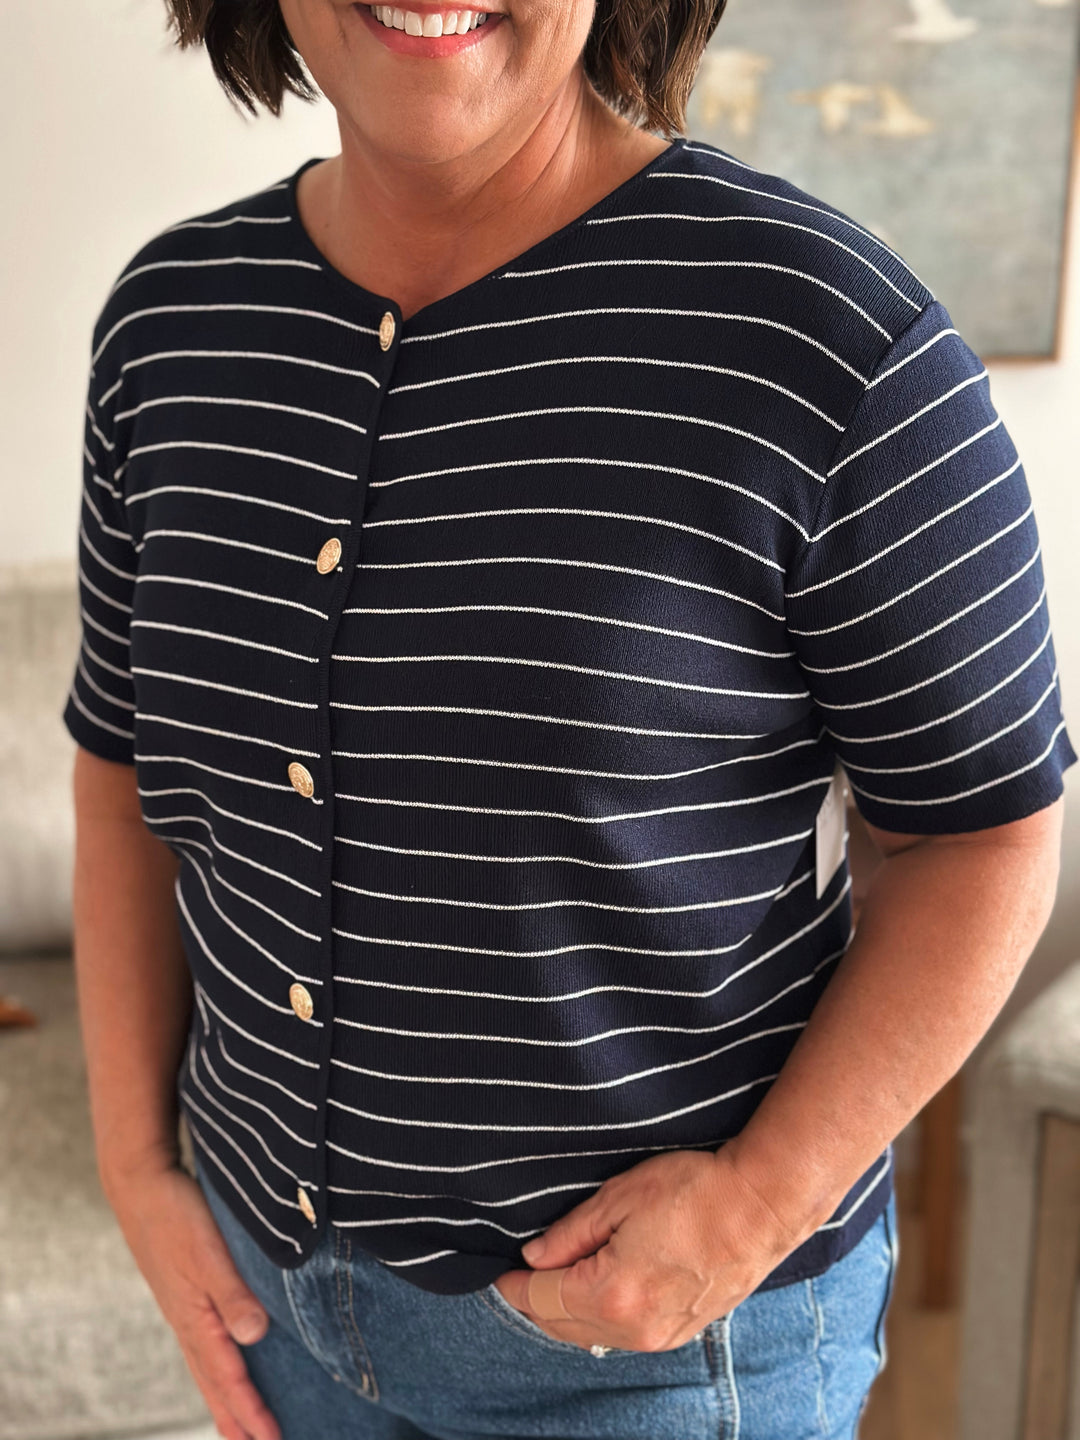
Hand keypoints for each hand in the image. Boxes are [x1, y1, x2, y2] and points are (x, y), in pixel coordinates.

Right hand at [102, 1161, 280, 1439]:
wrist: (139, 1183)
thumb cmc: (175, 1215)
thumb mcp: (208, 1252)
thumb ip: (233, 1293)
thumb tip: (254, 1336)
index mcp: (195, 1318)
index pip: (228, 1377)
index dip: (251, 1411)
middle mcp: (187, 1321)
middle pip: (213, 1384)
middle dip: (235, 1419)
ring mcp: (182, 1308)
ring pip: (206, 1367)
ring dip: (225, 1399)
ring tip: (239, 1427)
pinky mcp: (182, 1292)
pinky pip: (202, 1345)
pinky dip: (215, 1367)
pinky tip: (224, 1362)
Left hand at [492, 1146, 805, 1353]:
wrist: (761, 1204)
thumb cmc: (694, 1189)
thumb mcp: (621, 1196)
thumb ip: (572, 1232)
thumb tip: (536, 1255)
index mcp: (612, 1293)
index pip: (543, 1300)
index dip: (516, 1286)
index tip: (501, 1273)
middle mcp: (634, 1328)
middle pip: (564, 1326)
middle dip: (537, 1303)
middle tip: (521, 1276)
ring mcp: (661, 1336)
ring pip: (593, 1334)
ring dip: (568, 1313)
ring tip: (554, 1281)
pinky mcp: (682, 1331)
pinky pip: (624, 1335)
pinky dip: (600, 1318)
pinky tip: (596, 1292)